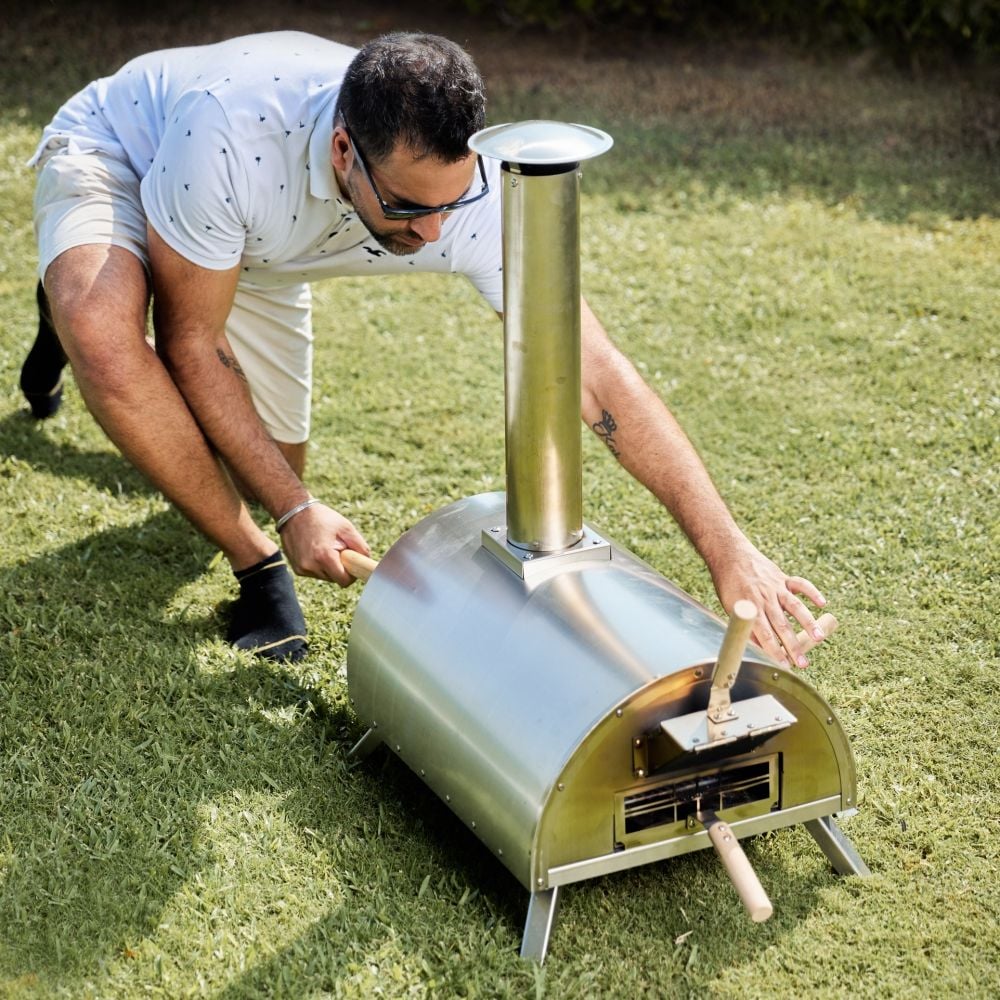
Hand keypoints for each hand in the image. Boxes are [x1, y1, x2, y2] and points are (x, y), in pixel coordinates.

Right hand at [279, 502, 370, 586]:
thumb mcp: (345, 527)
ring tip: (325, 547)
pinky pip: (314, 573)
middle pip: (334, 579)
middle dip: (339, 568)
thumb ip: (360, 546)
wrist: (294, 511)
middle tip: (338, 550)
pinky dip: (318, 565)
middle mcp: (311, 566)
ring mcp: (302, 568)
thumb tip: (366, 560)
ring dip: (328, 567)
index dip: (351, 575)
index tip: (352, 564)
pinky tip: (315, 550)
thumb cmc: (322, 517)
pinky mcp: (297, 568)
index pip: (344, 581)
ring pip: (324, 576)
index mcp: (324, 556)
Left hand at [710, 539, 827, 668]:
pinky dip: (812, 592)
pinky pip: (800, 585)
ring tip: (819, 638)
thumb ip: (745, 626)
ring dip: (808, 623)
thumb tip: (756, 650)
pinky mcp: (783, 578)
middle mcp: (765, 598)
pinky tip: (822, 603)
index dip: (775, 651)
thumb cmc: (728, 585)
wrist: (730, 555)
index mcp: (751, 608)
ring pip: (795, 607)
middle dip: (793, 646)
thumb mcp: (730, 608)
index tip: (783, 666)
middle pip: (782, 626)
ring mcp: (776, 587)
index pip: (765, 635)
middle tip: (803, 663)